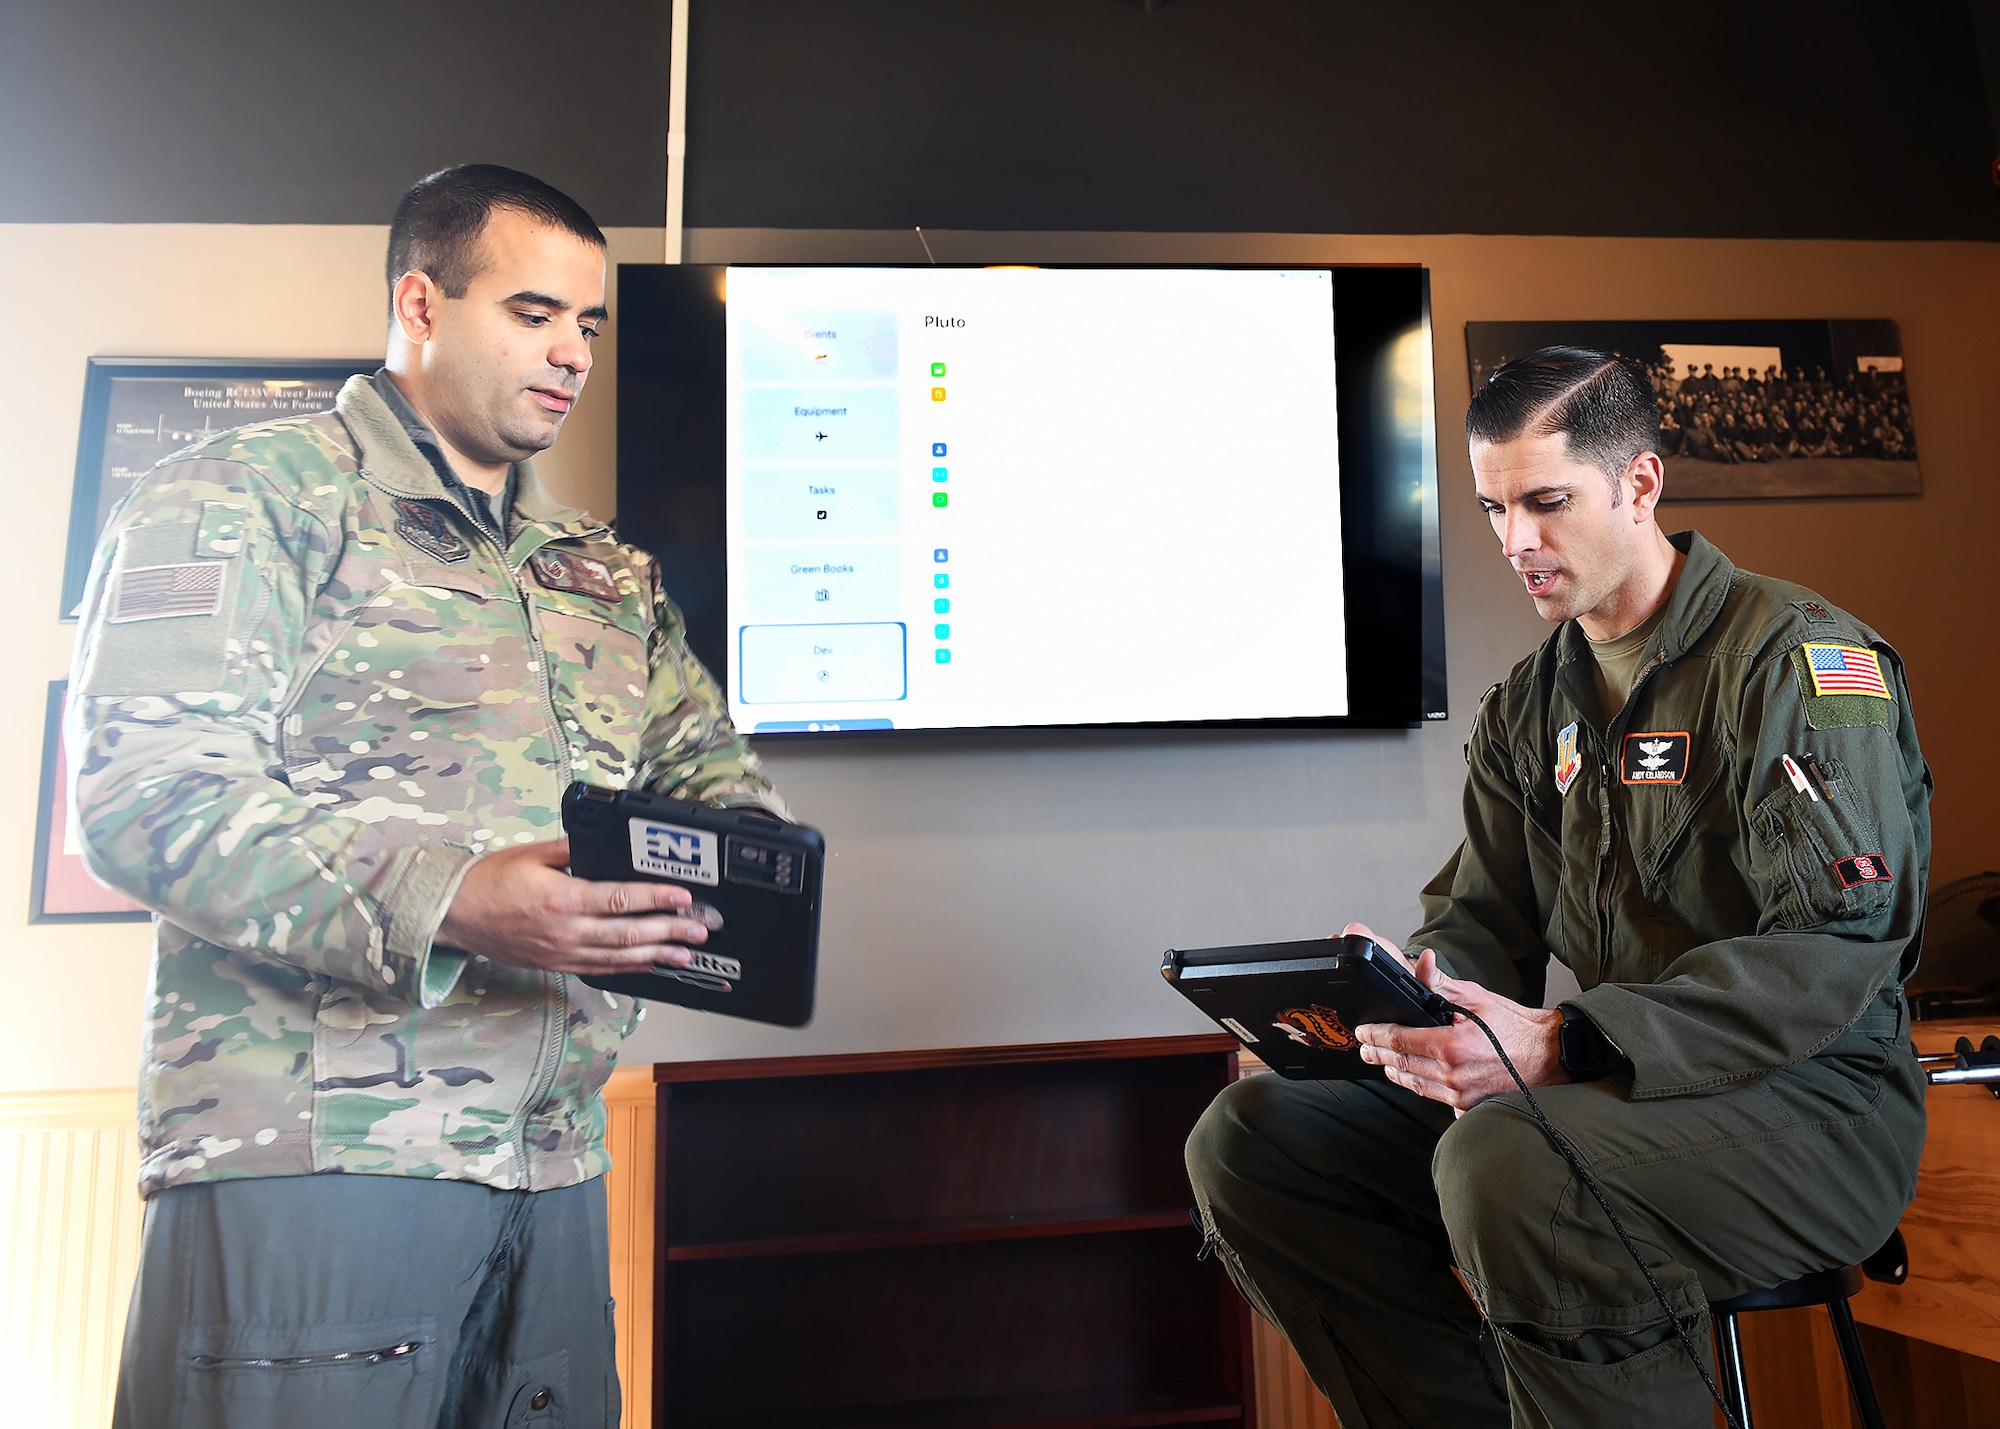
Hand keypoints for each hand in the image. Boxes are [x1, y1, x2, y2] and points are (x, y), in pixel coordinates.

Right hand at [435, 838, 715, 974]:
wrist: (453, 915)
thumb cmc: (488, 881)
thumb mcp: (531, 853)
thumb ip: (573, 848)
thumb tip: (605, 839)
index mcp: (562, 899)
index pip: (619, 900)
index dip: (655, 899)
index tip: (683, 897)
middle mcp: (565, 931)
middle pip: (628, 935)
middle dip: (669, 932)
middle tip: (699, 930)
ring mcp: (562, 953)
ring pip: (619, 958)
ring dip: (657, 956)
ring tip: (686, 954)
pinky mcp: (557, 965)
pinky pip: (600, 970)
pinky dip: (630, 969)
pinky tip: (651, 966)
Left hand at [1343, 921, 1565, 1111]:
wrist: (1550, 1056)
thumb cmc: (1516, 1027)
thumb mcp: (1477, 998)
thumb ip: (1441, 985)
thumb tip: (1422, 964)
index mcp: (1452, 1047)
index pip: (1399, 1041)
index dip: (1375, 1036)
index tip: (1363, 1032)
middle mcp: (1453, 1076)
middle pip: (1401, 1065)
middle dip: (1378, 1054)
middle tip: (1365, 1047)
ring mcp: (1461, 1096)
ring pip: (1415, 1084)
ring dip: (1395, 1072)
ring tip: (1383, 1062)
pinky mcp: (1469, 1108)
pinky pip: (1435, 1098)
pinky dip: (1421, 1086)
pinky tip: (1414, 1076)